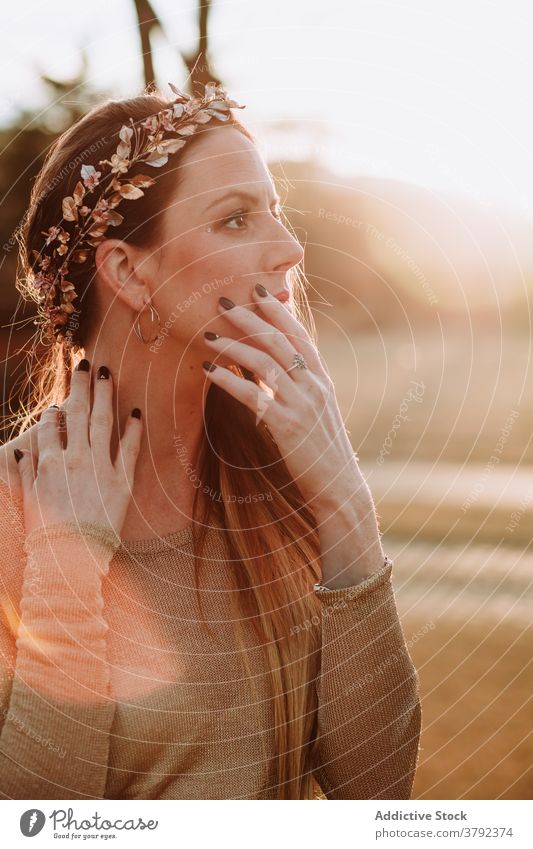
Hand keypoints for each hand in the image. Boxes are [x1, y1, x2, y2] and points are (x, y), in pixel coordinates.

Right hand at [14, 360, 141, 537]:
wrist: (71, 559)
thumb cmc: (46, 534)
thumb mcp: (28, 501)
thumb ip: (25, 472)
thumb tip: (21, 451)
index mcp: (49, 463)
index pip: (49, 426)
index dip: (53, 412)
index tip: (58, 404)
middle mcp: (74, 459)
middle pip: (76, 413)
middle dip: (80, 385)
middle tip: (85, 363)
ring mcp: (99, 468)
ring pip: (102, 422)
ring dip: (105, 395)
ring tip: (107, 374)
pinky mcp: (122, 481)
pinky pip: (128, 448)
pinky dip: (132, 428)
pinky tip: (136, 412)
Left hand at [202, 284, 365, 515]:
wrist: (338, 485)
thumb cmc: (321, 449)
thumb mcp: (316, 410)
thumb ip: (298, 386)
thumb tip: (272, 367)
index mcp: (322, 378)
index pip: (299, 334)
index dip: (278, 310)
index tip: (257, 290)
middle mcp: (314, 385)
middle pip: (279, 340)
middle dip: (250, 318)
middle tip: (223, 302)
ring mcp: (302, 404)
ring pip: (265, 362)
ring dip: (233, 345)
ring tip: (207, 335)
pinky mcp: (287, 426)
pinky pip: (253, 396)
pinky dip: (229, 380)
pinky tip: (209, 371)